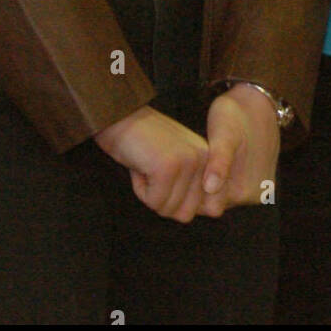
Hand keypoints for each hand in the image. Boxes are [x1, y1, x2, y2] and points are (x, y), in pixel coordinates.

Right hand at [93, 105, 209, 223]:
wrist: (118, 116)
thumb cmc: (143, 144)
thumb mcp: (176, 163)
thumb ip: (192, 186)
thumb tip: (213, 213)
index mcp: (209, 158)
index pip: (204, 208)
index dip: (177, 202)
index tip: (164, 177)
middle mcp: (204, 159)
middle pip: (186, 214)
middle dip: (162, 201)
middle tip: (152, 173)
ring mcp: (187, 162)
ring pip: (169, 209)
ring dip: (150, 195)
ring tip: (146, 166)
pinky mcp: (167, 167)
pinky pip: (154, 201)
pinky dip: (140, 190)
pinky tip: (139, 165)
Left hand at [197, 84, 280, 218]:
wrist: (259, 103)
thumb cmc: (236, 115)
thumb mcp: (224, 133)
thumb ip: (219, 161)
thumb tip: (211, 188)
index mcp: (243, 189)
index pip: (207, 207)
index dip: (192, 189)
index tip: (188, 168)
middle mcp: (253, 196)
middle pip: (215, 205)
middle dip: (201, 187)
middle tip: (196, 161)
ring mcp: (258, 192)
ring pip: (223, 198)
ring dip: (212, 182)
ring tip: (207, 159)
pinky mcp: (260, 184)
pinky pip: (233, 190)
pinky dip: (223, 178)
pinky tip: (218, 160)